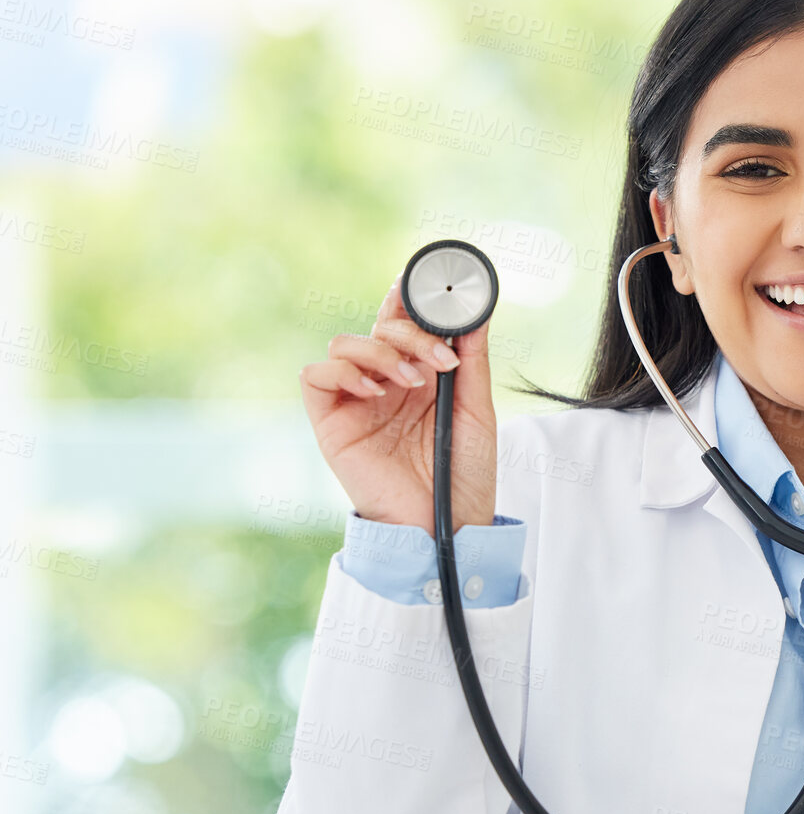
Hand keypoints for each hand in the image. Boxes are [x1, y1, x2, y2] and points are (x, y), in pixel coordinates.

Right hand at [299, 272, 497, 536]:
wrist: (446, 524)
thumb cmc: (463, 474)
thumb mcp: (477, 410)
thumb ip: (472, 361)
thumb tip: (475, 314)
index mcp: (418, 375)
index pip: (403, 322)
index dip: (408, 299)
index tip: (431, 290)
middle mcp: (384, 383)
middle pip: (378, 327)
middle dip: (409, 333)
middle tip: (439, 362)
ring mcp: (356, 401)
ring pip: (345, 343)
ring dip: (381, 352)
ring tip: (413, 383)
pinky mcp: (331, 423)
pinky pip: (315, 377)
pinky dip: (342, 371)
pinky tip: (375, 390)